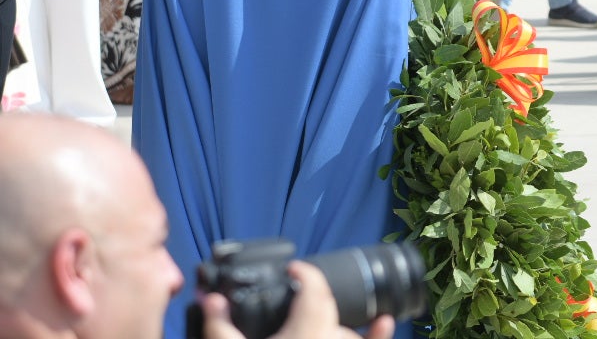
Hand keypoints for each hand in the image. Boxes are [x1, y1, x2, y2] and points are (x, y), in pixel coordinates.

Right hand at [200, 261, 394, 338]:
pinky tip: (383, 322)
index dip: (305, 273)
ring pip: (346, 335)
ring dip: (330, 331)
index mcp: (308, 331)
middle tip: (288, 312)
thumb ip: (219, 326)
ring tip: (306, 333)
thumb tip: (210, 298)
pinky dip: (376, 336)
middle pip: (328, 314)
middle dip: (310, 309)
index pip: (314, 289)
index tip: (294, 269)